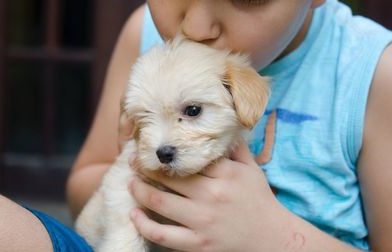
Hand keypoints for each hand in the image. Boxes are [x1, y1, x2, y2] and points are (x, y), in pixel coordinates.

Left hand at [127, 141, 294, 250]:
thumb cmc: (259, 200)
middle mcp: (211, 195)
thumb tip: (222, 127)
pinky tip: (134, 214)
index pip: (189, 157)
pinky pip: (163, 234)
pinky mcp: (197, 243)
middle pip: (169, 177)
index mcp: (225, 174)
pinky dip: (143, 224)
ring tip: (131, 182)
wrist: (271, 237)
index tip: (153, 146)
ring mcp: (202, 220)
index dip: (168, 151)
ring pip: (159, 202)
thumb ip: (236, 148)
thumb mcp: (252, 169)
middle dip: (146, 167)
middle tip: (134, 161)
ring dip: (139, 190)